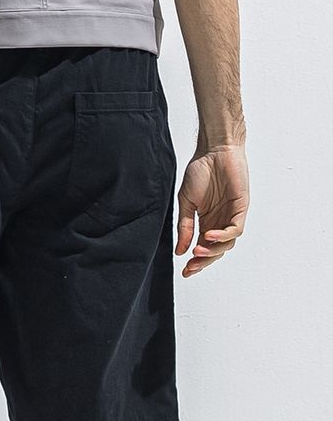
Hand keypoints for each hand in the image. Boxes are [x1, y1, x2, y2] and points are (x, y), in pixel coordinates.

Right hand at [175, 143, 248, 276]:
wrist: (214, 149)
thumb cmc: (200, 170)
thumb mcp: (186, 201)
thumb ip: (185, 225)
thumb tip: (180, 250)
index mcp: (207, 221)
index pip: (203, 248)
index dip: (195, 261)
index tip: (185, 271)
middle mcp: (221, 222)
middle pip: (216, 250)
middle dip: (204, 261)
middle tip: (191, 267)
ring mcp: (232, 216)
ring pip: (227, 243)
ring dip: (213, 250)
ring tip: (198, 250)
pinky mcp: (241, 208)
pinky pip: (236, 228)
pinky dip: (224, 235)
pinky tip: (210, 236)